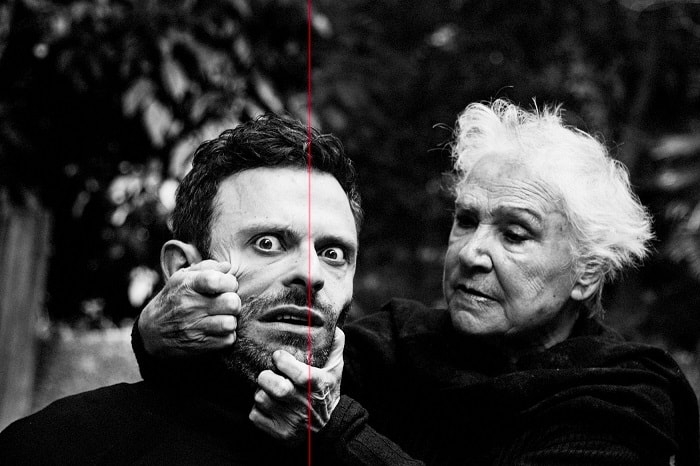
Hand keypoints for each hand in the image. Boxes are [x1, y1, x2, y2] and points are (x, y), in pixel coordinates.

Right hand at [138, 260, 240, 356]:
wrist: (150, 332)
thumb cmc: (172, 300)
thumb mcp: (181, 279)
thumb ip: (205, 268)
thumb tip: (227, 267)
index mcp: (187, 286)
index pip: (216, 280)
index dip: (229, 282)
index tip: (227, 285)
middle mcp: (190, 307)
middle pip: (231, 303)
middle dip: (234, 301)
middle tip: (227, 302)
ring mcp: (194, 328)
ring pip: (231, 323)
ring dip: (231, 320)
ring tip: (223, 317)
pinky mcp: (200, 345)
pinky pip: (227, 340)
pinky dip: (227, 335)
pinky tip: (218, 330)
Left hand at [249, 327, 344, 443]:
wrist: (328, 428)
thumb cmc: (327, 391)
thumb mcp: (335, 369)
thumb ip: (335, 345)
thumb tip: (332, 324)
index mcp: (320, 386)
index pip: (301, 375)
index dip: (285, 363)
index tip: (277, 355)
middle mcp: (306, 406)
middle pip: (279, 389)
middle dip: (267, 377)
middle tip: (267, 373)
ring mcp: (292, 422)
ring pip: (262, 400)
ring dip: (260, 391)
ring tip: (267, 388)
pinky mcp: (279, 434)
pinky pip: (255, 416)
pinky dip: (256, 409)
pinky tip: (267, 404)